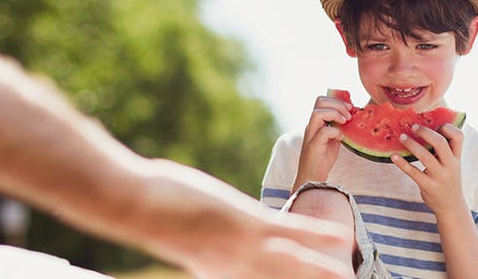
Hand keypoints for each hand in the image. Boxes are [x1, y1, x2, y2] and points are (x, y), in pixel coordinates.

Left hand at [128, 160, 353, 278]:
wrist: (136, 206)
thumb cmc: (154, 214)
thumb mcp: (185, 240)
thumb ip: (205, 249)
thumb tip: (207, 245)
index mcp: (222, 274)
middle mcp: (238, 268)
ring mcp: (244, 247)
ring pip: (295, 266)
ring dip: (323, 273)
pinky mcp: (247, 225)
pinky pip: (291, 232)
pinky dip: (318, 236)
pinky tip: (341, 239)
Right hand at [295, 95, 352, 189]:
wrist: (312, 177)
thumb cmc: (323, 157)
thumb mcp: (334, 137)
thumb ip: (339, 126)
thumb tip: (352, 115)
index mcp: (316, 122)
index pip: (322, 100)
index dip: (337, 99)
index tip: (350, 107)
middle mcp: (311, 125)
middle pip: (319, 101)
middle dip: (337, 104)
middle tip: (349, 114)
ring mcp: (311, 135)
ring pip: (317, 113)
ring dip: (335, 114)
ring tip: (345, 122)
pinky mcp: (313, 146)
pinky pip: (323, 132)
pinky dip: (335, 132)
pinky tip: (340, 138)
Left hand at [390, 123, 465, 211]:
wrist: (451, 207)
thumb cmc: (448, 180)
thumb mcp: (451, 165)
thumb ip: (444, 151)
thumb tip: (426, 129)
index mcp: (456, 157)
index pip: (458, 136)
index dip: (448, 127)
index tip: (436, 124)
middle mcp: (450, 165)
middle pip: (440, 143)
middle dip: (425, 132)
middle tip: (413, 127)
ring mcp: (439, 176)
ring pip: (425, 156)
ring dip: (412, 144)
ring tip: (402, 137)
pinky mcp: (428, 186)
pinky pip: (413, 172)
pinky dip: (402, 163)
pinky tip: (393, 156)